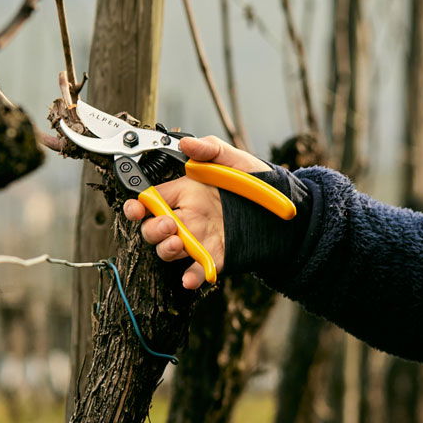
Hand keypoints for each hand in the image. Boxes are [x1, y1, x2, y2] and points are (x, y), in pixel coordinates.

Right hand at [122, 134, 270, 289]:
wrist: (285, 212)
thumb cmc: (258, 183)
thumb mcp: (236, 161)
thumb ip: (211, 150)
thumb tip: (187, 144)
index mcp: (187, 193)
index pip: (150, 200)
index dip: (138, 206)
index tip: (137, 209)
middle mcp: (188, 218)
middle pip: (153, 228)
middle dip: (152, 229)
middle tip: (168, 224)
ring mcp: (199, 239)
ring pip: (168, 250)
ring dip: (166, 250)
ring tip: (178, 243)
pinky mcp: (214, 258)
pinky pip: (197, 271)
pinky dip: (191, 277)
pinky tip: (191, 278)